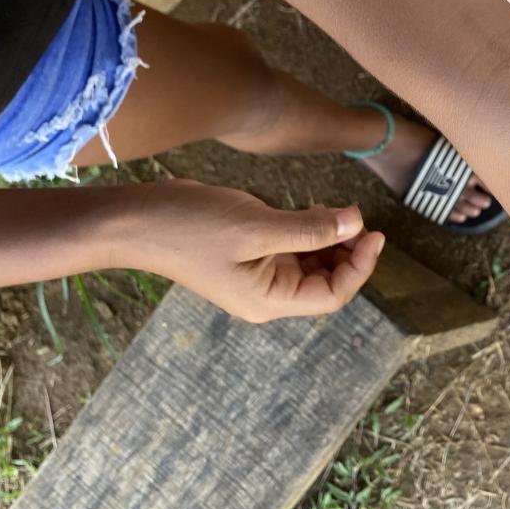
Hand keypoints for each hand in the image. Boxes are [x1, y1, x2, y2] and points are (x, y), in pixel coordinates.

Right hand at [121, 180, 383, 322]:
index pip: (332, 295)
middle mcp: (267, 295)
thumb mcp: (257, 225)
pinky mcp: (248, 256)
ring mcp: (257, 277)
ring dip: (329, 239)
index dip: (359, 266)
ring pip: (311, 264)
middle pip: (325, 281)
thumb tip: (356, 223)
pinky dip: (308, 231)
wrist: (135, 220)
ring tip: (336, 209)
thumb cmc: (190, 226)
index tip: (374, 231)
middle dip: (347, 251)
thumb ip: (309, 229)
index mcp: (269, 300)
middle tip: (357, 215)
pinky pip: (291, 249)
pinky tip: (312, 208)